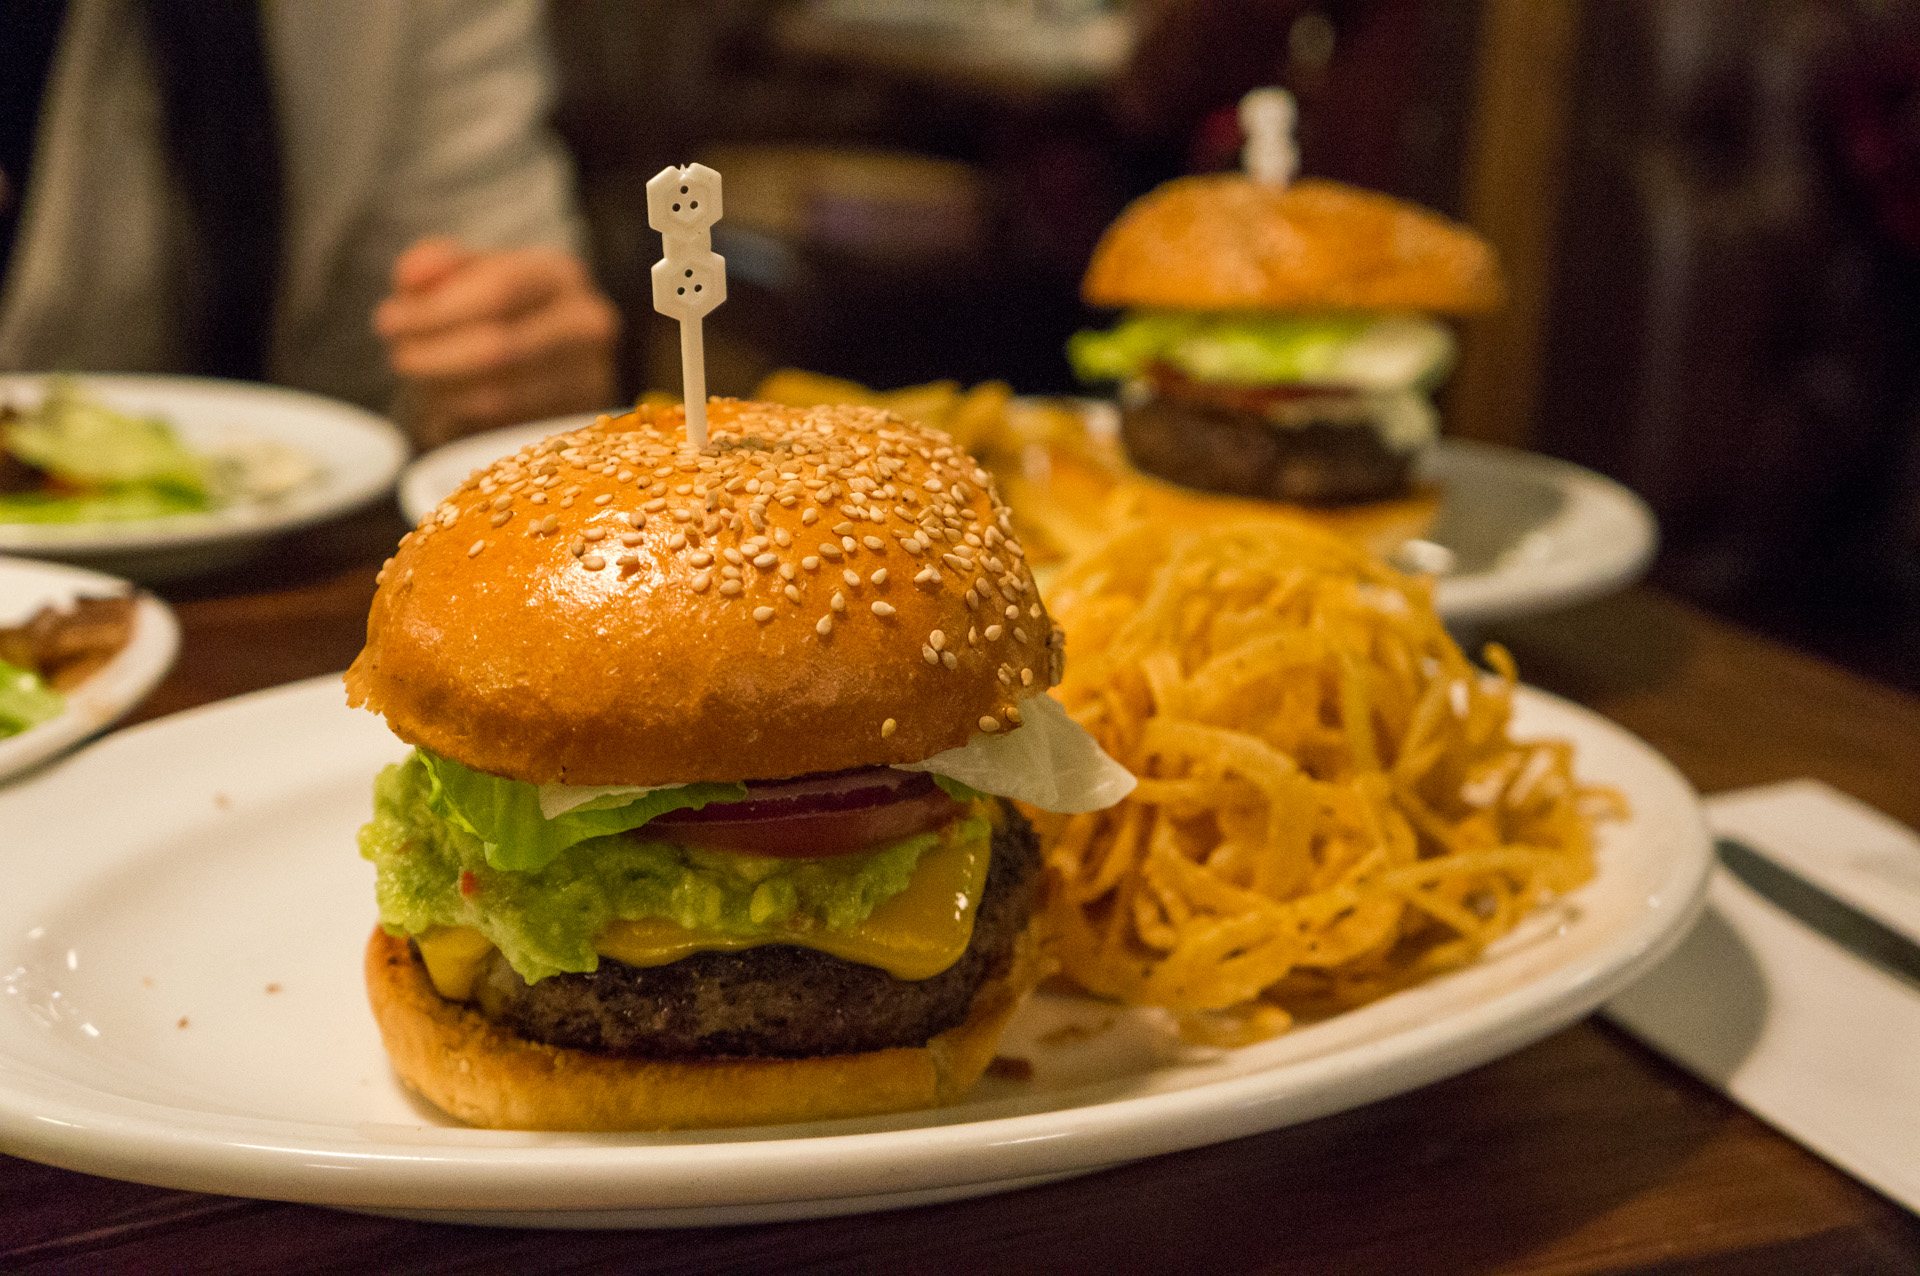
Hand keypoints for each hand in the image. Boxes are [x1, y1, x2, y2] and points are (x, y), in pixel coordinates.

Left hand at [375, 237, 618, 446]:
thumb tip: (409, 277)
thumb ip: (436, 266)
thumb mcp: (473, 274)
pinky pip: (505, 432)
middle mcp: (588, 327)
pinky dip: (463, 423)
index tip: (388, 323)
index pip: (498, 290)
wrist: (559, 354)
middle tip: (400, 359)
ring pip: (500, 399)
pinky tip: (446, 408)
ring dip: (443, 395)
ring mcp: (590, 380)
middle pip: (498, 349)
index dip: (435, 310)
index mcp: (561, 276)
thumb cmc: (505, 309)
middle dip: (433, 357)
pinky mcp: (577, 425)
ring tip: (421, 385)